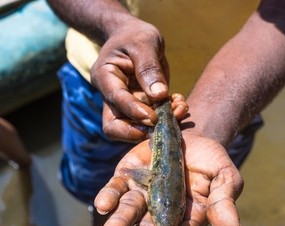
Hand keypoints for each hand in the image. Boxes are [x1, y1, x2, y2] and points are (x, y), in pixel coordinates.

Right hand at [90, 18, 171, 142]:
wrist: (134, 36)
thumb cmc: (135, 35)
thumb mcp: (144, 43)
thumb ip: (149, 67)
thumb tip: (159, 95)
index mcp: (104, 77)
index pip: (115, 100)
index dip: (133, 111)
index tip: (153, 117)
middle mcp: (111, 96)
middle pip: (114, 127)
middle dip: (139, 131)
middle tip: (164, 125)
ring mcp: (125, 104)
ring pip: (135, 127)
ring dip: (159, 125)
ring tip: (180, 109)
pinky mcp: (140, 107)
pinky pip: (151, 120)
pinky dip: (168, 116)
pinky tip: (180, 104)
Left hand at [94, 132, 244, 225]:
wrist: (191, 134)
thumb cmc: (212, 162)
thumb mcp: (225, 178)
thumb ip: (225, 204)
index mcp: (188, 219)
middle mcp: (161, 212)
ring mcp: (142, 194)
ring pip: (127, 214)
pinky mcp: (127, 176)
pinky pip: (115, 188)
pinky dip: (108, 197)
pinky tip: (102, 205)